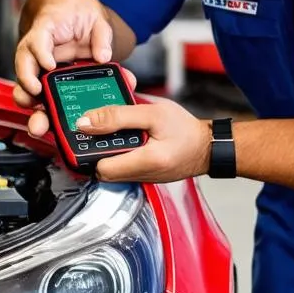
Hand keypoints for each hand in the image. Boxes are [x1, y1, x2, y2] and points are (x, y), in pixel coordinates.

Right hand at [13, 0, 114, 135]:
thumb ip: (101, 36)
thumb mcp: (95, 17)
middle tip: (34, 101)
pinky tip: (58, 127)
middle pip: (24, 72)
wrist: (71, 13)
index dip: (41, 54)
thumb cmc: (77, 13)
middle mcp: (36, 53)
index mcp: (44, 31)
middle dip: (26, 91)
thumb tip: (103, 57)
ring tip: (39, 126)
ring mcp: (41, 70)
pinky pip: (48, 100)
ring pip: (29, 91)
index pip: (36, 42)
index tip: (49, 65)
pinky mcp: (50, 84)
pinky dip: (51, 114)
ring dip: (34, 110)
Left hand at [75, 97, 211, 183]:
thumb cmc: (186, 130)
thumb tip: (86, 122)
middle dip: (98, 149)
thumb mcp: (153, 113)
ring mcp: (141, 179)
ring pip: (110, 170)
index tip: (91, 132)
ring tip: (118, 132)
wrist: (207, 146)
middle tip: (103, 128)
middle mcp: (140, 176)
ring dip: (109, 151)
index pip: (98, 166)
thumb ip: (117, 116)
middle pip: (101, 169)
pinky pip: (122, 168)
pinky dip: (120, 154)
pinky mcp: (143, 176)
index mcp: (144, 161)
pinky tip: (129, 139)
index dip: (91, 148)